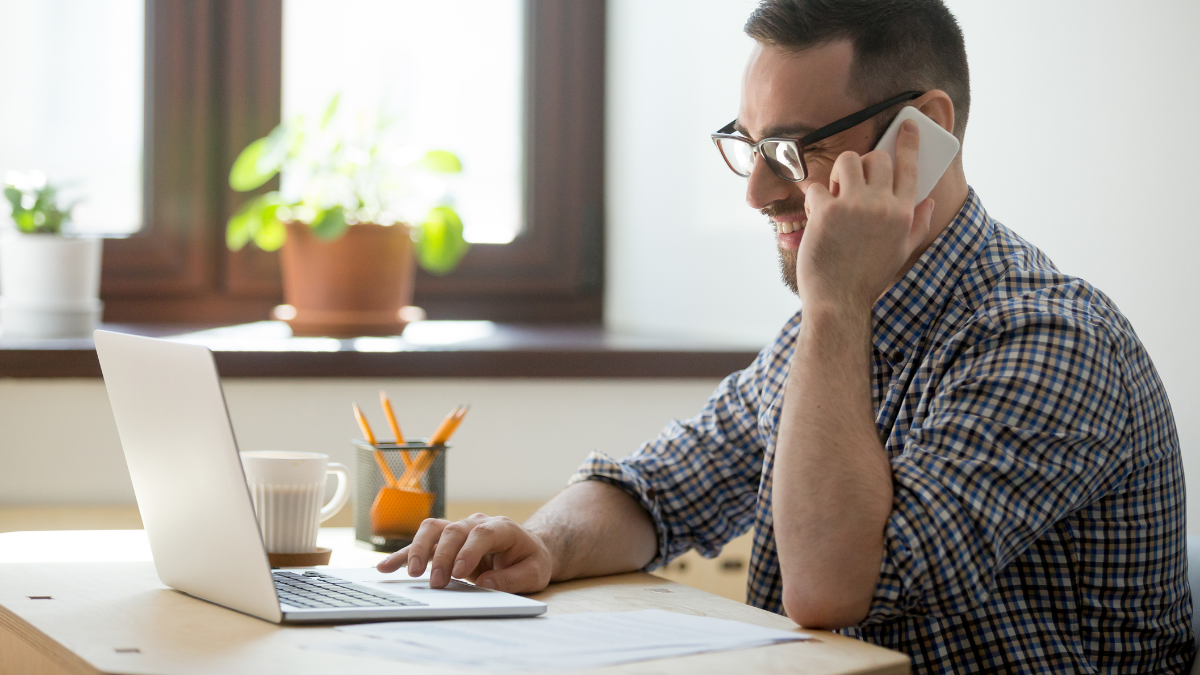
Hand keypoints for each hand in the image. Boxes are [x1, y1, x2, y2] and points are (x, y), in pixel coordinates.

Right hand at [376, 513, 552, 593]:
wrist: (526, 549)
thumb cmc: (530, 561)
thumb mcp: (533, 573)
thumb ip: (513, 578)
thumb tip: (486, 583)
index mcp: (502, 528)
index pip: (482, 533)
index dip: (469, 550)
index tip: (459, 572)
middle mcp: (476, 524)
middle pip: (453, 531)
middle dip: (442, 556)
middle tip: (437, 582)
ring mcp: (459, 530)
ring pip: (432, 530)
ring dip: (418, 550)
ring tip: (410, 573)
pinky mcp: (445, 542)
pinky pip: (422, 543)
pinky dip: (403, 555)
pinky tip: (386, 567)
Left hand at [798, 119, 936, 311]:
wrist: (839, 300)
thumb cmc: (868, 278)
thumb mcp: (901, 252)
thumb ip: (917, 224)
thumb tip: (928, 202)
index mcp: (903, 213)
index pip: (910, 166)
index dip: (909, 142)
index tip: (909, 124)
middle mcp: (882, 204)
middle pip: (876, 158)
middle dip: (863, 164)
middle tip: (851, 184)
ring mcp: (854, 206)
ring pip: (847, 161)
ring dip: (838, 174)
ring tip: (834, 196)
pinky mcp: (827, 211)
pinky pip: (818, 186)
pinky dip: (814, 199)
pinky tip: (816, 218)